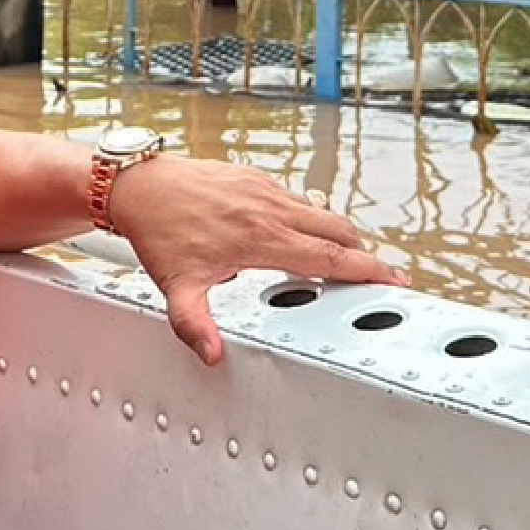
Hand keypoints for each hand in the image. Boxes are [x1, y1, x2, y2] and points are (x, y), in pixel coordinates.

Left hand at [106, 156, 403, 366]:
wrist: (135, 185)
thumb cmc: (157, 231)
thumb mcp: (176, 286)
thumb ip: (195, 324)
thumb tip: (211, 354)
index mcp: (262, 238)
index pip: (332, 257)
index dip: (368, 269)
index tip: (394, 278)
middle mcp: (270, 208)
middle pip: (338, 230)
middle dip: (360, 252)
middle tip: (373, 273)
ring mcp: (262, 188)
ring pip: (318, 210)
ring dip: (334, 232)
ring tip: (336, 255)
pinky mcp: (251, 176)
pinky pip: (293, 196)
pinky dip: (306, 214)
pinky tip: (294, 230)